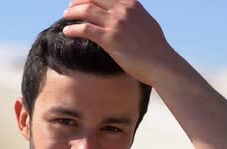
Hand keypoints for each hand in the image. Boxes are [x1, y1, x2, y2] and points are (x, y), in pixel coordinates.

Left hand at [63, 0, 177, 85]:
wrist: (161, 64)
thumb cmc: (156, 49)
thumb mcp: (147, 23)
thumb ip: (135, 15)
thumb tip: (130, 14)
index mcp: (131, 4)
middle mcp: (122, 10)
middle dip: (78, 1)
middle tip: (70, 8)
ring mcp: (115, 24)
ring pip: (86, 11)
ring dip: (72, 13)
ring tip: (66, 17)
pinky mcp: (109, 39)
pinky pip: (85, 29)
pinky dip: (73, 29)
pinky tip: (67, 32)